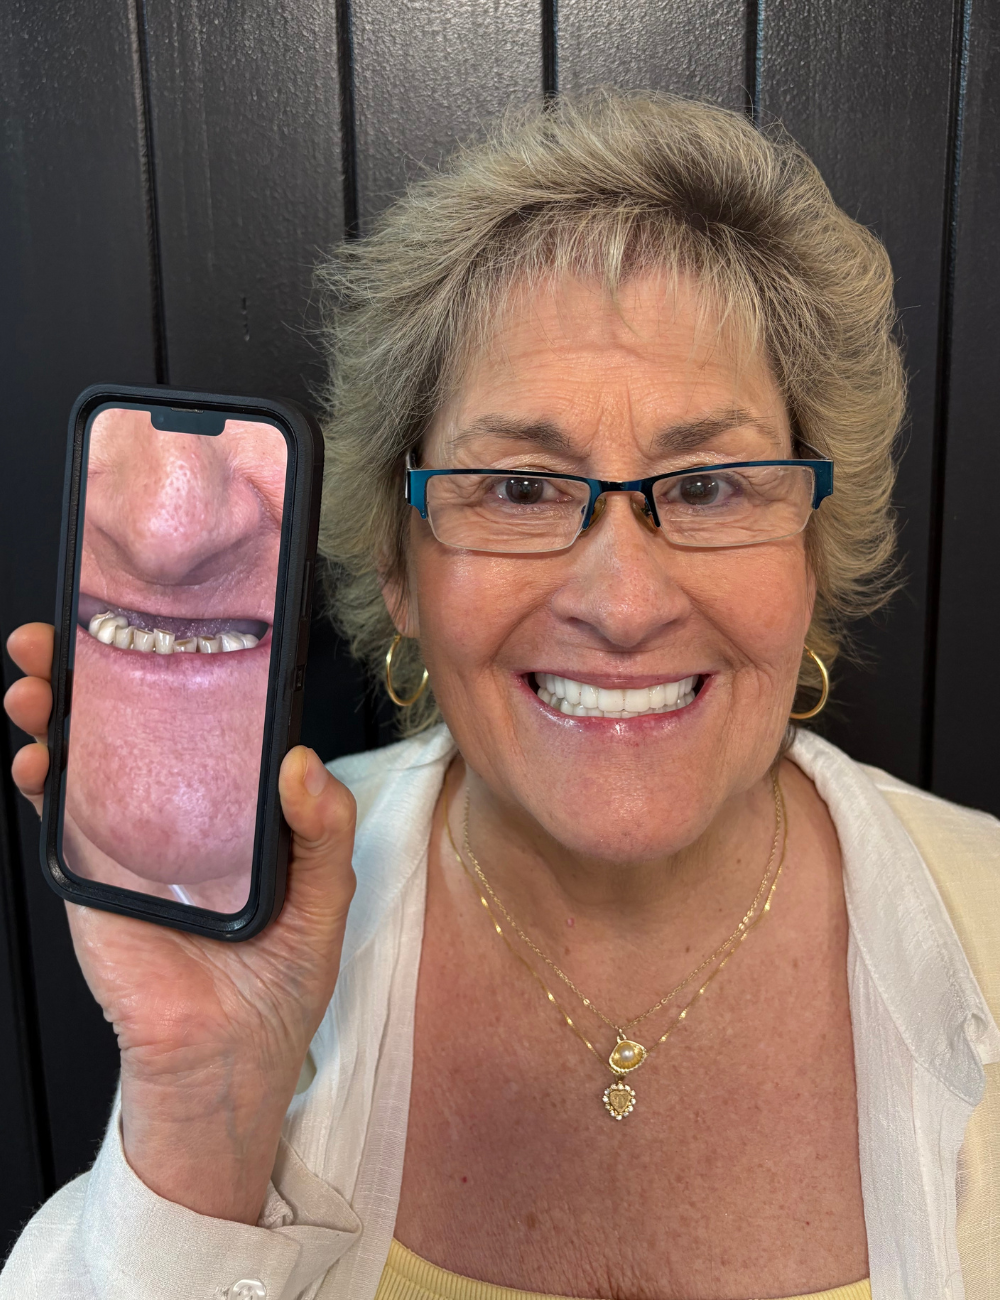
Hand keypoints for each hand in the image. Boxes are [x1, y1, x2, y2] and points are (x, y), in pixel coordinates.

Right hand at [5, 623, 356, 1223]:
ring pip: (86, 757)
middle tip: (73, 636)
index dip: (180, 668)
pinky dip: (43, 780)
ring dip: (56, 710)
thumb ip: (326, 830)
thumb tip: (302, 764)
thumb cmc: (281, 980)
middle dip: (96, 671)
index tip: (165, 623)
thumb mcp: (326, 896)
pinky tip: (41, 759)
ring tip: (44, 682)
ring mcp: (130, 838)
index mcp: (237, 803)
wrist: (229, 1059)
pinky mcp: (92, 875)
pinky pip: (61, 817)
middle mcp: (179, 807)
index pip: (205, 720)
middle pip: (132, 723)